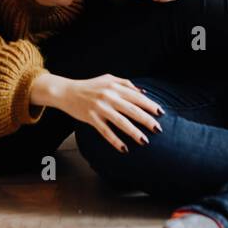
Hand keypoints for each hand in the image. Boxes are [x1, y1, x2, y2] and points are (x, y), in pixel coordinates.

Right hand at [34, 73, 162, 152]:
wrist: (66, 91)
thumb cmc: (90, 86)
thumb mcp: (108, 79)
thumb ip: (126, 84)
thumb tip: (144, 93)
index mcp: (114, 86)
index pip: (136, 96)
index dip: (150, 105)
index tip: (161, 113)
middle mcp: (108, 96)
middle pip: (132, 109)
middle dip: (147, 120)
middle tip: (158, 129)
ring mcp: (99, 108)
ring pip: (120, 122)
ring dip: (134, 132)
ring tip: (145, 141)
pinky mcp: (90, 118)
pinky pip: (105, 131)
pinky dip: (115, 140)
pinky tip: (124, 149)